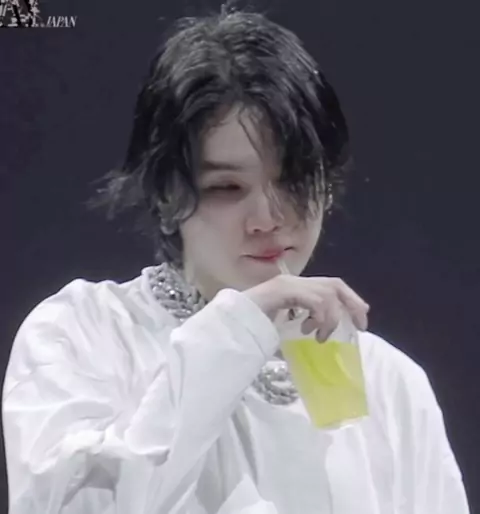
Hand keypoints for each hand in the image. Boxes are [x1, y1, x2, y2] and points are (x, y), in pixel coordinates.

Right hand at [243, 275, 369, 341]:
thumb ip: (300, 326)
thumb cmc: (250, 327)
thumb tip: (322, 342)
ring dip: (331, 318)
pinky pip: (315, 300)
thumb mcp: (282, 327)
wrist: (230, 323)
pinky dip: (320, 317)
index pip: (330, 285)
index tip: (360, 320)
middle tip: (361, 325)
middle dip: (352, 303)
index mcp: (294, 287)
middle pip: (335, 284)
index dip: (349, 300)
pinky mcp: (284, 291)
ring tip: (320, 336)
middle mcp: (293, 281)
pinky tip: (310, 331)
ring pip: (327, 293)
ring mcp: (288, 284)